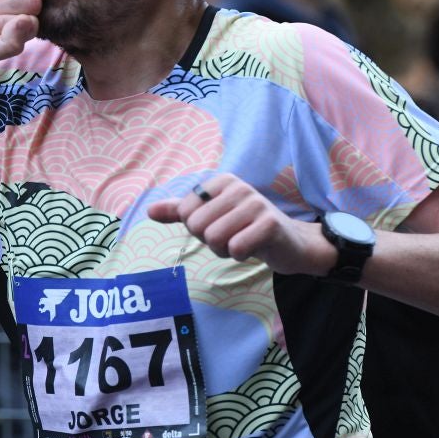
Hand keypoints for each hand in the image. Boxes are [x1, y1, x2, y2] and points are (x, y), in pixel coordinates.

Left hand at [146, 174, 336, 276]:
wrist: (289, 243)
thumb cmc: (244, 228)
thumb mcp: (211, 217)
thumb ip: (180, 212)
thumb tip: (149, 210)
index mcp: (220, 182)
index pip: (185, 212)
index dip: (198, 229)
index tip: (219, 226)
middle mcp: (238, 186)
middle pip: (198, 226)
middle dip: (211, 241)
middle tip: (232, 237)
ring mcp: (255, 203)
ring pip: (215, 238)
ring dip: (225, 250)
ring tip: (242, 242)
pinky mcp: (269, 223)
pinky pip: (236, 248)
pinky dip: (240, 256)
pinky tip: (253, 249)